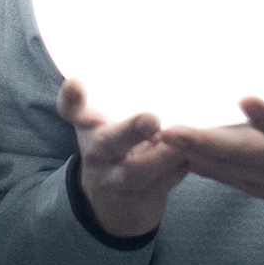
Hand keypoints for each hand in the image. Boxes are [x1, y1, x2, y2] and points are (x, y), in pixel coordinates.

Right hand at [58, 79, 189, 239]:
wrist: (115, 202)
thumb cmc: (117, 145)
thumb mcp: (106, 121)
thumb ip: (119, 97)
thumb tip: (159, 62)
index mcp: (87, 126)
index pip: (72, 109)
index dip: (72, 98)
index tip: (76, 84)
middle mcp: (96, 152)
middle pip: (108, 142)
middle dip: (130, 130)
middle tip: (151, 119)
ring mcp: (114, 179)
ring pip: (136, 171)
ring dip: (161, 157)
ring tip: (181, 144)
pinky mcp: (137, 198)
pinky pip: (159, 185)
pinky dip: (176, 171)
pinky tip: (191, 156)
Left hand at [161, 0, 263, 251]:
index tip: (244, 99)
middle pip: (236, 154)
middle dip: (199, 142)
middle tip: (164, 127)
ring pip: (220, 168)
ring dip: (186, 153)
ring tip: (149, 134)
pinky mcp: (257, 189)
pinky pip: (220, 176)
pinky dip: (194, 163)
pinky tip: (165, 148)